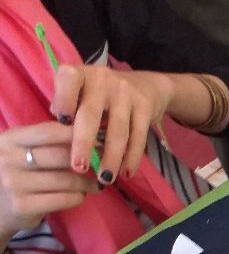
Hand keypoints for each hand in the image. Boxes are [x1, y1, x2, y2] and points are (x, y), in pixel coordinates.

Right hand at [0, 122, 96, 242]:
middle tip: (103, 164)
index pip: (49, 131)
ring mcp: (14, 183)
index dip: (78, 135)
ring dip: (87, 183)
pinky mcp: (23, 205)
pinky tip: (81, 195)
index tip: (101, 140)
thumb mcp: (21, 151)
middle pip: (61, 156)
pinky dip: (78, 197)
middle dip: (88, 160)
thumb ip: (46, 142)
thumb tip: (90, 133)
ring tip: (96, 184)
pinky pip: (63, 199)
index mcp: (9, 139)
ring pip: (66, 180)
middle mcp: (8, 158)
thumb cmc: (17, 174)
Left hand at [50, 64, 174, 182]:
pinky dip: (132, 158)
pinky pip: (138, 136)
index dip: (64, 99)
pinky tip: (126, 173)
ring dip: (111, 158)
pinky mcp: (145, 106)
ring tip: (105, 179)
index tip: (62, 121)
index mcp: (79, 74)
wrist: (145, 86)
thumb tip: (59, 129)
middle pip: (90, 114)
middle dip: (84, 143)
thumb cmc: (101, 94)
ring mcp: (125, 92)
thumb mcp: (80, 92)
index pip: (68, 79)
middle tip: (79, 168)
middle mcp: (101, 79)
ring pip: (118, 131)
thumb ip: (66, 106)